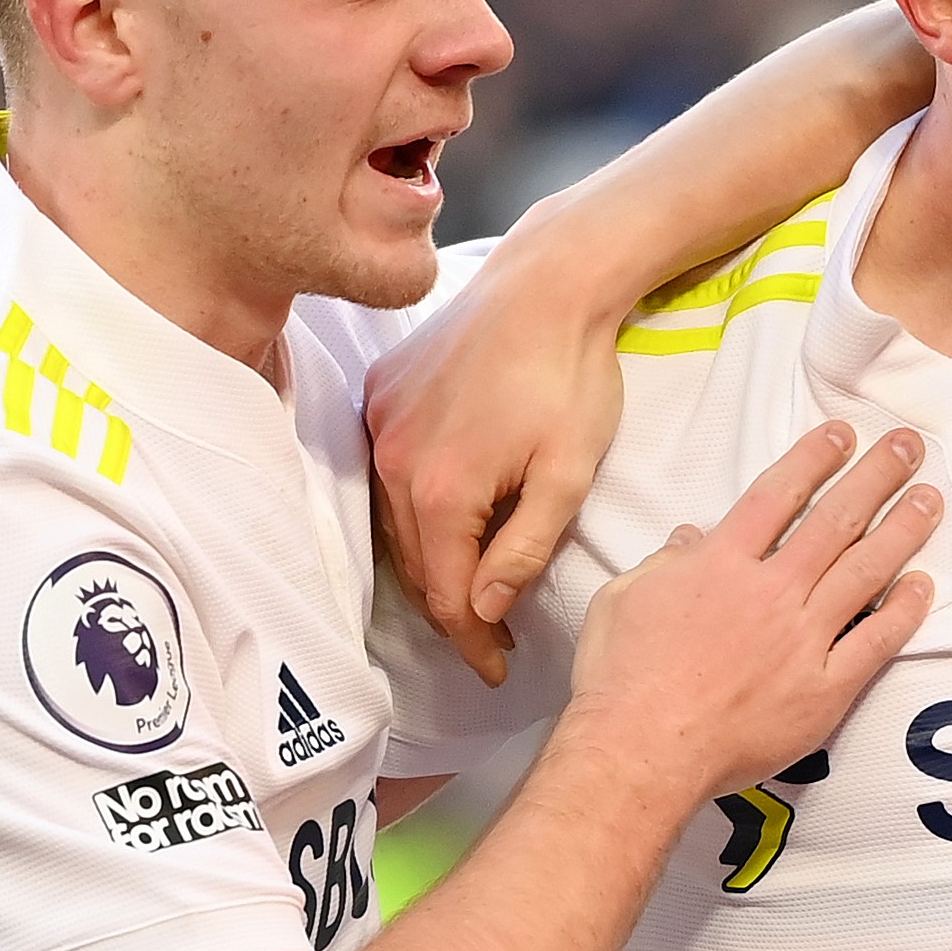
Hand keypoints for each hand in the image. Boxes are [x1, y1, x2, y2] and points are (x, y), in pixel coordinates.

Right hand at [369, 225, 630, 684]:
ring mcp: (379, 423)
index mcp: (439, 491)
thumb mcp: (568, 474)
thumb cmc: (572, 374)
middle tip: (491, 641)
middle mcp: (392, 461)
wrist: (549, 282)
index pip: (446, 595)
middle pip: (416, 566)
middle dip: (454, 610)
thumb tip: (485, 610)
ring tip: (474, 589)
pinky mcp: (381, 393)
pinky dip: (416, 506)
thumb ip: (523, 550)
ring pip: (398, 522)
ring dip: (434, 559)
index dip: (472, 642)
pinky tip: (449, 518)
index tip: (497, 668)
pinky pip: (389, 472)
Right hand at [568, 422, 938, 800]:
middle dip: (877, 478)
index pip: (778, 494)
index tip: (843, 435)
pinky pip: (874, 643)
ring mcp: (803, 640)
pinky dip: (903, 613)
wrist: (641, 748)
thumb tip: (689, 539)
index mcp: (721, 563)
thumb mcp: (623, 597)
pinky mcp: (823, 690)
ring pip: (865, 572)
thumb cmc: (622, 677)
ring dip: (901, 531)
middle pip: (835, 521)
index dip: (815, 459)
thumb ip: (664, 562)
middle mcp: (771, 592)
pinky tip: (922, 586)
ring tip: (930, 501)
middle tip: (909, 448)